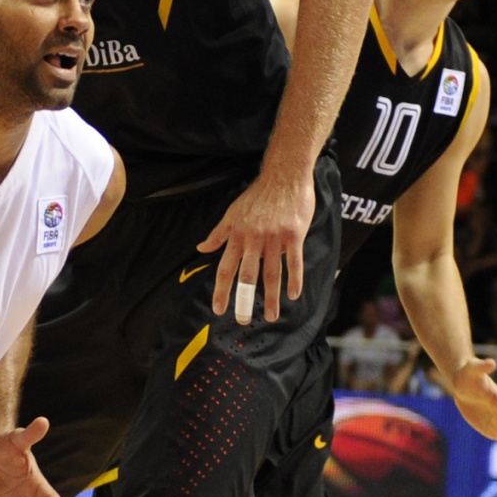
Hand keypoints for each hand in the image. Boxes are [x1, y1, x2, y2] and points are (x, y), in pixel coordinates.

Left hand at [199, 166, 315, 324]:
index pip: (226, 268)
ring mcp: (274, 238)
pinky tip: (293, 295)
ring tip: (270, 316)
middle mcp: (254, 239)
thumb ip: (218, 234)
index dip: (221, 290)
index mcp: (237, 236)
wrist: (284, 176)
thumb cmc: (258, 195)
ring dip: (270, 297)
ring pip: (271, 273)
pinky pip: (294, 262)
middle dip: (243, 300)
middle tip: (242, 320)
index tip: (218, 309)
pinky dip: (294, 279)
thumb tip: (201, 248)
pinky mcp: (293, 235)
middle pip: (247, 275)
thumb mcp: (232, 213)